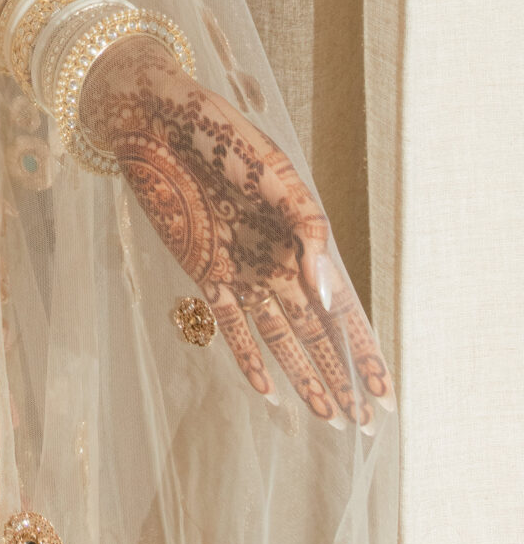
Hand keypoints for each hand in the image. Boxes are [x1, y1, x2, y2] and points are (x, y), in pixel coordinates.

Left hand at [80, 39, 390, 424]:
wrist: (157, 118)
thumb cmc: (222, 134)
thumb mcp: (277, 174)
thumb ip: (306, 230)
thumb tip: (329, 293)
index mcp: (300, 236)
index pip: (341, 305)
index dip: (364, 349)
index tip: (386, 393)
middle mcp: (274, 260)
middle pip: (316, 332)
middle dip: (342, 376)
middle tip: (366, 424)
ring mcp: (240, 270)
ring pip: (281, 339)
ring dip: (305, 377)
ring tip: (330, 419)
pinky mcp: (203, 272)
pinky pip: (230, 326)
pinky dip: (250, 360)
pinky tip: (270, 394)